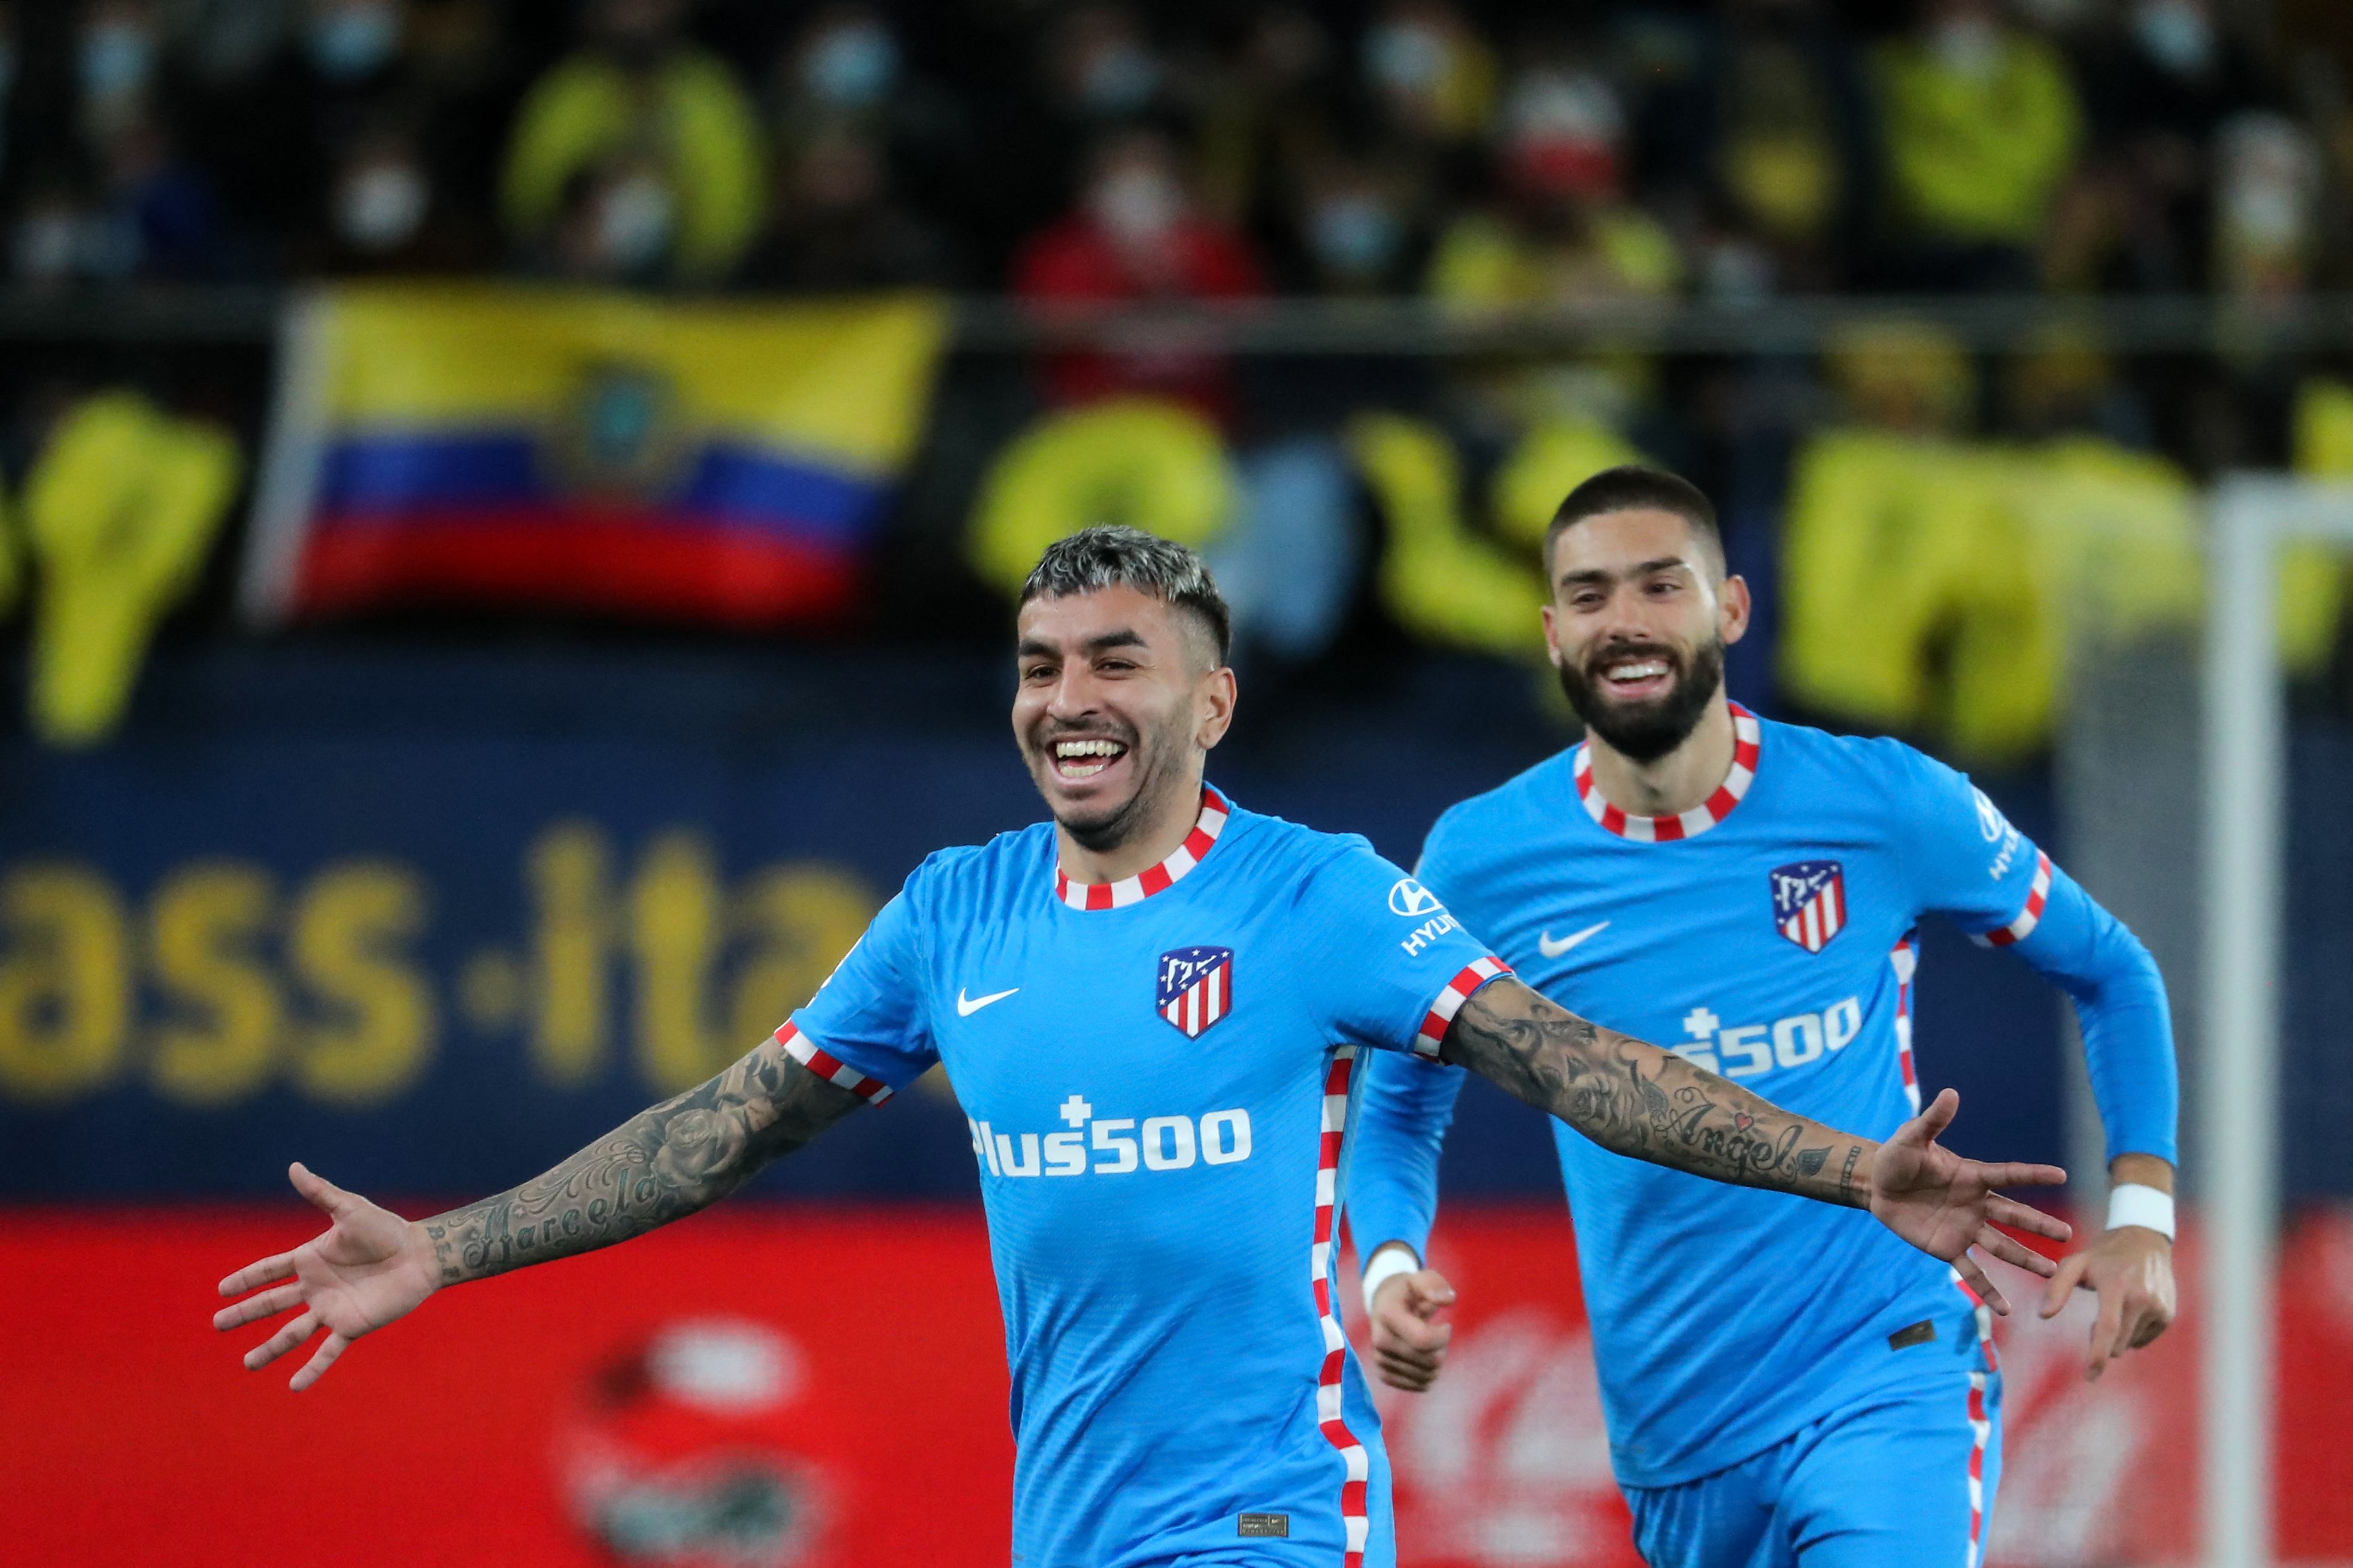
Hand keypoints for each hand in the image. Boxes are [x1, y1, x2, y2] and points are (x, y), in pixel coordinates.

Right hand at [214, 1162, 440, 1389]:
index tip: (221, 1290)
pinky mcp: (351, 1326)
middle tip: (218, 1324)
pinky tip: (294, 1386)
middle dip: (245, 1314)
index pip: (268, 1271)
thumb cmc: (387, 1229)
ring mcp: (331, 1309)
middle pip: (271, 1304)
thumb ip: (321, 1194)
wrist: (421, 1254)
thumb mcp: (351, 1209)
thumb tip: (294, 1166)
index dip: (245, 1280)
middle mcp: (315, 1287)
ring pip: (292, 1333)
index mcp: (310, 1259)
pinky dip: (311, 1370)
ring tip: (248, 1365)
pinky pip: (327, 1352)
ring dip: (270, 1350)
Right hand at [1369, 1266, 1456, 1392]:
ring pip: (1427, 1376)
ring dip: (1437, 1361)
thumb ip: (1434, 1284)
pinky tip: (1424, 1358)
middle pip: (1429, 1361)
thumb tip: (1448, 1300)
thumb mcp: (1420, 1278)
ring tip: (1429, 1345)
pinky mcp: (1384, 1375)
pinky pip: (1420, 1386)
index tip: (1446, 1325)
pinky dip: (1429, 1374)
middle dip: (1442, 1348)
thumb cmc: (1407, 1292)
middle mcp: (1380, 1340)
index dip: (1443, 1336)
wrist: (1383, 1305)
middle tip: (1437, 1334)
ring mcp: (1380, 1359)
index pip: (1423, 1339)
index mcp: (1387, 1315)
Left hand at [1868, 1088, 2071, 1313]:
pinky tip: (2007, 1309)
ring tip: (2051, 1273)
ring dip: (2025, 1260)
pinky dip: (1989, 1290)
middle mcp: (1976, 1204)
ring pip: (2001, 1246)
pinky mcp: (1948, 1249)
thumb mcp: (1912, 1138)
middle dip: (2039, 1224)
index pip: (2008, 1175)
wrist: (1877, 1184)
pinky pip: (1972, 1272)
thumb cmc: (1898, 1156)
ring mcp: (1965, 1228)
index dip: (2033, 1174)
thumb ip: (1933, 1120)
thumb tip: (1951, 1093)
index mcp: (1972, 1175)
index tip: (2062, 1174)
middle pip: (2013, 1215)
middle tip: (2067, 1235)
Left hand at [2038, 1223, 2175, 1380]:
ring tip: (2115, 1306)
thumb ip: (2056, 1288)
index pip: (2108, 1328)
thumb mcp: (2074, 1263)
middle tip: (2093, 1321)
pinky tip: (2129, 1309)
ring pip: (2129, 1343)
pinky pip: (2143, 1338)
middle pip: (2117, 1343)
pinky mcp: (2168, 1314)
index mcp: (2117, 1286)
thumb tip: (2042, 1315)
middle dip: (2101, 1343)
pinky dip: (2131, 1332)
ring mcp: (2159, 1307)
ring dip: (2116, 1336)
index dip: (2097, 1355)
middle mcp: (2142, 1298)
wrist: (2145, 1240)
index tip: (2089, 1376)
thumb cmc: (2102, 1254)